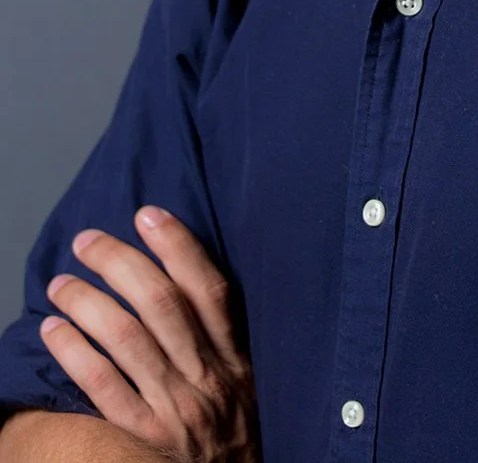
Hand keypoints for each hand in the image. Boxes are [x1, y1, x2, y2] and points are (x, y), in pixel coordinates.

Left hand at [39, 206, 259, 462]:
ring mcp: (174, 409)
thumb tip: (184, 278)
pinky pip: (102, 387)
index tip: (147, 214)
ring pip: (127, 338)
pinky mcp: (143, 438)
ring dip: (88, 302)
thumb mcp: (248, 383)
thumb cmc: (236, 434)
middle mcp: (207, 377)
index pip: (210, 289)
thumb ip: (224, 339)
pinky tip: (53, 331)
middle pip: (161, 304)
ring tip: (61, 283)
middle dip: (120, 263)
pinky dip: (75, 353)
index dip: (178, 246)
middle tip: (87, 242)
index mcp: (237, 358)